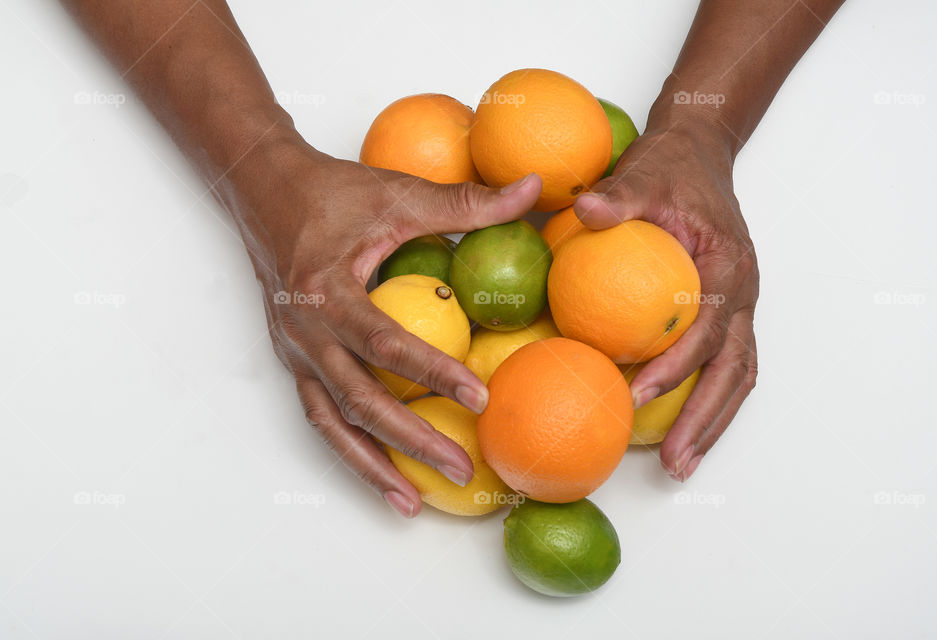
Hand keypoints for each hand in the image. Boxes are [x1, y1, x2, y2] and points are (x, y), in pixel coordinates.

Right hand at [233, 137, 540, 515]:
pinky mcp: (294, 360)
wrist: (262, 192)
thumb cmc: (330, 191)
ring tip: (413, 503)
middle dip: (410, 440)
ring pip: (333, 423)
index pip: (385, 343)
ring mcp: (295, 352)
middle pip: (359, 401)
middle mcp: (305, 331)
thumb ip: (466, 202)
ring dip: (372, 466)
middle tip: (460, 467)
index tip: (481, 397)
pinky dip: (350, 450)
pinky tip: (383, 473)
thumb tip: (533, 189)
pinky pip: (322, 415)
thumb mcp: (398, 194)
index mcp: (327, 290)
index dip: (432, 372)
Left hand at [574, 123, 758, 481]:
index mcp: (727, 265)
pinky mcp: (726, 311)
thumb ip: (619, 196)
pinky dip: (705, 398)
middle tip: (674, 463)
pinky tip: (675, 425)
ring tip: (681, 464)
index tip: (638, 395)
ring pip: (736, 375)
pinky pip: (723, 363)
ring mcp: (739, 306)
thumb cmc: (672, 167)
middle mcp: (742, 292)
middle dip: (705, 420)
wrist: (699, 154)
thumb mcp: (644, 173)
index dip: (676, 366)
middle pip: (733, 369)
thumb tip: (585, 209)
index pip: (706, 328)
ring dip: (712, 422)